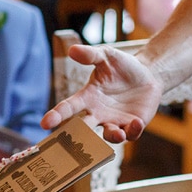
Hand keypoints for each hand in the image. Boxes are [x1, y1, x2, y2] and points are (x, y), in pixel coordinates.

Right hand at [41, 43, 162, 142]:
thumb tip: (72, 50)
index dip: (56, 115)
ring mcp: (114, 121)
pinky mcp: (131, 125)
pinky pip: (130, 134)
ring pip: (108, 136)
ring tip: (116, 133)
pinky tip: (136, 121)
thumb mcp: (106, 56)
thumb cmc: (122, 66)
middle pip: (83, 128)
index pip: (68, 107)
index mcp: (87, 97)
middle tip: (70, 141)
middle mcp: (97, 113)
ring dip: (111, 136)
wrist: (147, 73)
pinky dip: (132, 131)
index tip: (45, 123)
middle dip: (76, 135)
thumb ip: (90, 55)